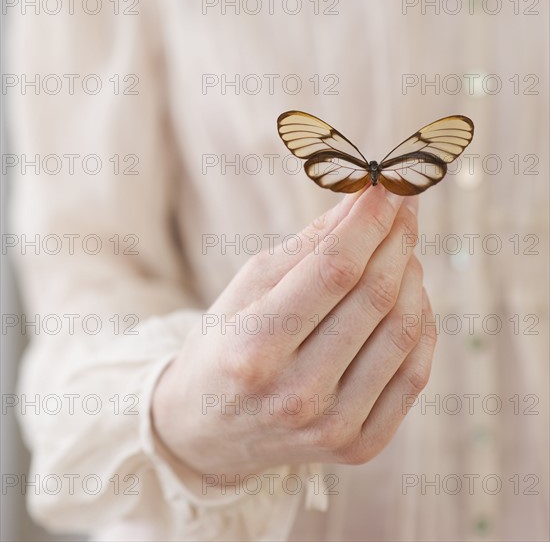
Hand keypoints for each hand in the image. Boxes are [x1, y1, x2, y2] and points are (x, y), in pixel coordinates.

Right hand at [152, 185, 436, 478]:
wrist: (208, 430)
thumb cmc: (223, 346)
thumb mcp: (246, 289)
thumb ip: (305, 247)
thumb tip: (361, 204)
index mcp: (254, 348)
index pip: (334, 269)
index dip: (369, 221)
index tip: (388, 188)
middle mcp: (295, 394)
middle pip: (373, 297)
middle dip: (396, 239)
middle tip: (402, 209)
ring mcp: (332, 427)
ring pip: (402, 332)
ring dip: (411, 278)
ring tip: (401, 252)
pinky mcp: (358, 447)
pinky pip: (414, 375)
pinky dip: (421, 326)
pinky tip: (409, 298)